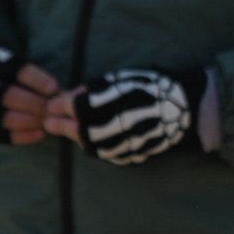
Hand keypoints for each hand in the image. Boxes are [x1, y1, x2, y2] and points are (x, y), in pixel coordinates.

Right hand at [0, 47, 60, 144]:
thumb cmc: (5, 75)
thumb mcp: (16, 67)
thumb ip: (39, 80)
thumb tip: (70, 94)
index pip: (16, 70)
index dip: (37, 80)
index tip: (54, 89)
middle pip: (8, 95)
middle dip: (35, 104)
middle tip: (53, 110)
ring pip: (2, 117)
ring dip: (29, 121)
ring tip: (47, 122)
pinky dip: (21, 136)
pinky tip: (40, 134)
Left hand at [44, 68, 201, 163]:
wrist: (185, 107)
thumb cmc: (152, 85)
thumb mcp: (121, 79)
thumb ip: (95, 89)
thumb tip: (72, 96)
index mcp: (109, 104)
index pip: (74, 107)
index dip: (60, 106)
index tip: (52, 105)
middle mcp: (113, 126)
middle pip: (78, 130)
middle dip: (61, 125)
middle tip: (49, 123)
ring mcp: (122, 143)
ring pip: (90, 145)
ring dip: (76, 137)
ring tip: (68, 131)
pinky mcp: (130, 155)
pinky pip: (106, 152)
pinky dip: (94, 145)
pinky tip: (91, 139)